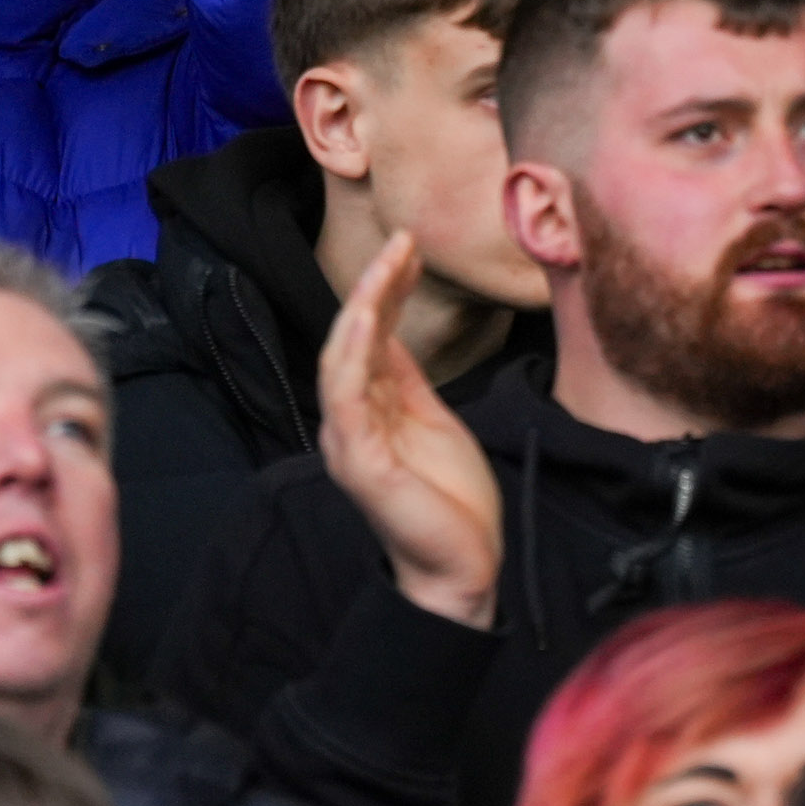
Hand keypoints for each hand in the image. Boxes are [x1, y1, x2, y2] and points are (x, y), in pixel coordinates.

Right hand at [320, 233, 502, 630]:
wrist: (462, 566)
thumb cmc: (447, 497)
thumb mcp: (432, 418)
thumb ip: (408, 378)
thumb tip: (396, 329)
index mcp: (369, 409)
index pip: (369, 336)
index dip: (386, 290)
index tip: (412, 247)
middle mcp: (350, 420)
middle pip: (351, 339)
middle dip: (375, 286)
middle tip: (404, 239)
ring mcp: (350, 441)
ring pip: (343, 360)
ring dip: (363, 307)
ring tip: (391, 262)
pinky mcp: (361, 462)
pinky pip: (346, 400)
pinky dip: (350, 356)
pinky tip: (363, 319)